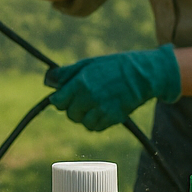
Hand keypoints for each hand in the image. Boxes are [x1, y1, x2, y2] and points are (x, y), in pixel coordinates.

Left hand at [45, 46, 181, 130]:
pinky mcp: (113, 118)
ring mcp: (101, 109)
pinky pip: (96, 127)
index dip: (60, 100)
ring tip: (95, 105)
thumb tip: (49, 81)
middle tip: (83, 100)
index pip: (58, 101)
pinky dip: (97, 122)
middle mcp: (89, 97)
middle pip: (70, 114)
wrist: (142, 74)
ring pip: (83, 123)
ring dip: (86, 117)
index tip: (64, 98)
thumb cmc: (114, 66)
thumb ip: (67, 74)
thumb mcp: (89, 63)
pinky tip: (104, 110)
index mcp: (81, 82)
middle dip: (74, 108)